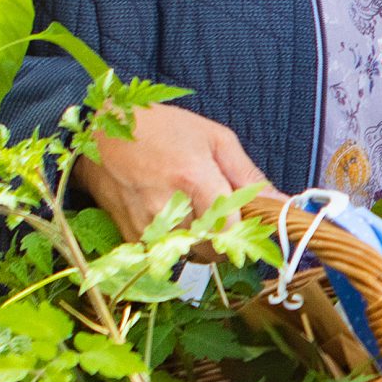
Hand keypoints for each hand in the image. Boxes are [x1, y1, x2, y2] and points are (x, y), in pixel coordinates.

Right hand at [76, 101, 268, 244]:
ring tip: (196, 208)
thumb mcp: (214, 138)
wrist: (100, 132)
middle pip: (214, 248)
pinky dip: (179, 240)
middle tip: (224, 213)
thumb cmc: (160, 128)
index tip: (252, 221)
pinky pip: (168, 253)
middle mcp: (167, 205)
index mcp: (193, 177)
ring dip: (204, 240)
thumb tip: (281, 202)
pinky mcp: (130, 235)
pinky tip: (174, 214)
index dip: (247, 229)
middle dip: (227, 237)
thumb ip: (248, 175)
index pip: (231, 228)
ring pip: (192, 253)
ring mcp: (145, 223)